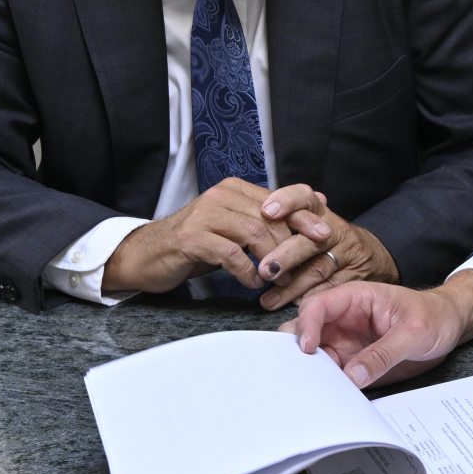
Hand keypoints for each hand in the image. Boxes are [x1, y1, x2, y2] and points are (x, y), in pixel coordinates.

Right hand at [102, 178, 309, 294]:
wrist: (147, 255)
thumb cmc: (196, 244)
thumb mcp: (234, 227)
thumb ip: (267, 219)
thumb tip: (316, 202)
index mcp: (234, 190)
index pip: (278, 200)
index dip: (303, 218)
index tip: (324, 236)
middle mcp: (220, 197)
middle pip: (269, 217)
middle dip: (291, 242)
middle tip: (303, 265)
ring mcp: (204, 215)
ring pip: (252, 233)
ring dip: (271, 259)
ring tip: (280, 277)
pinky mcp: (191, 238)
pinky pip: (230, 254)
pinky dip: (247, 271)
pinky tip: (254, 282)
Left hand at [250, 187, 398, 312]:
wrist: (370, 255)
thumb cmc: (326, 240)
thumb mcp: (310, 223)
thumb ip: (284, 220)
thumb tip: (249, 217)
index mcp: (320, 212)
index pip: (305, 197)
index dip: (287, 201)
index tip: (267, 211)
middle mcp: (335, 230)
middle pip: (310, 240)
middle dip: (286, 255)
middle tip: (265, 270)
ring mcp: (348, 254)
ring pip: (318, 269)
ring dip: (291, 286)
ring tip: (268, 300)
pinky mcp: (355, 277)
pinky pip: (330, 289)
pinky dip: (310, 298)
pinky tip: (294, 306)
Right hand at [285, 266, 472, 387]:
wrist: (450, 326)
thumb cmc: (435, 316)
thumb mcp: (414, 332)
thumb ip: (384, 353)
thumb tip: (353, 376)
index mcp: (355, 298)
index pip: (318, 306)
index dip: (307, 325)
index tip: (309, 349)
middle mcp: (343, 319)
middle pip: (305, 330)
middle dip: (297, 349)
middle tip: (301, 372)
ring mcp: (345, 341)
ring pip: (314, 356)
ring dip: (309, 371)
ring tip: (311, 389)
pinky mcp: (351, 362)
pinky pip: (331, 374)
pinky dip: (324, 384)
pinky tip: (325, 397)